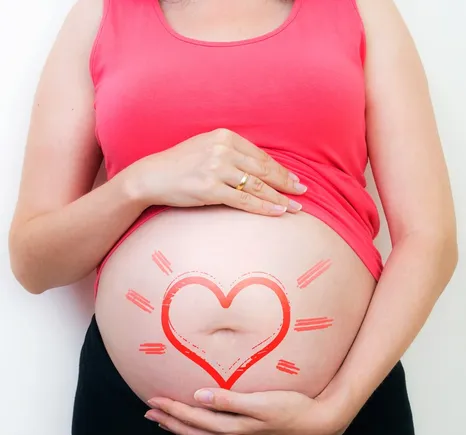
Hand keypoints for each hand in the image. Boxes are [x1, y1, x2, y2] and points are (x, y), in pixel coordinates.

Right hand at [125, 128, 306, 215]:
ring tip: (295, 207)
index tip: (294, 180)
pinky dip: (264, 207)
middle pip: (264, 169)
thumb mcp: (206, 148)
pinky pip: (244, 200)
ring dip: (279, 198)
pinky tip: (278, 211)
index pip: (260, 156)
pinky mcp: (211, 189)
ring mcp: (217, 169)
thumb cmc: (180, 165)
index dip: (280, 170)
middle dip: (286, 183)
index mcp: (224, 136)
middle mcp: (223, 150)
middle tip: (303, 193)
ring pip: (257, 186)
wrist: (152, 176)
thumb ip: (231, 153)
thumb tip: (257, 169)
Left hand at [144, 388, 348, 434]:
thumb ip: (229, 400)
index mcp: (233, 428)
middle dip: (170, 421)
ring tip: (165, 424)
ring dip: (182, 431)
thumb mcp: (262, 402)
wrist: (318, 427)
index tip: (153, 400)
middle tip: (149, 413)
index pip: (194, 418)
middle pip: (194, 432)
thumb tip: (199, 396)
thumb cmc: (292, 408)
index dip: (172, 409)